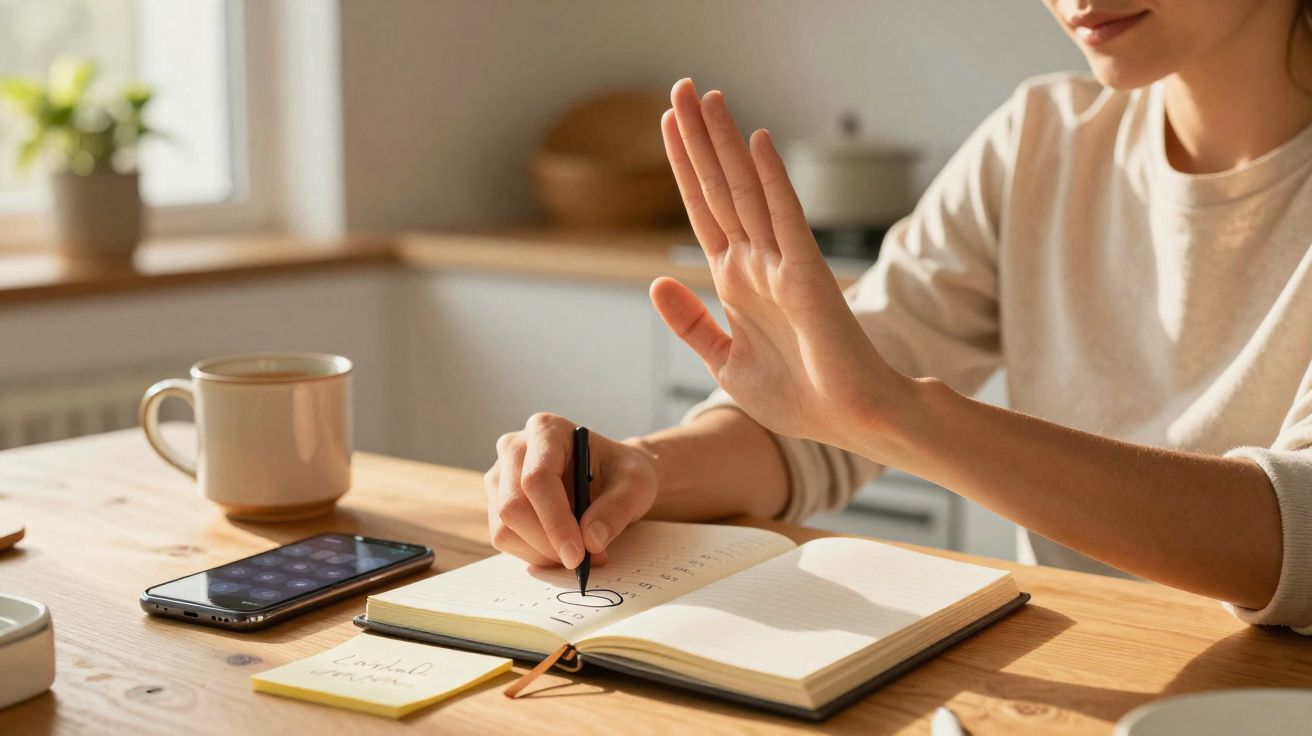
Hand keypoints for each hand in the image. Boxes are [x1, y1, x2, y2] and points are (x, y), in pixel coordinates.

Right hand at [484, 413, 656, 567]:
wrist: (610, 477)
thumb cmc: (621, 473)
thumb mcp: (637, 484)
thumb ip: (618, 508)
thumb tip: (591, 540)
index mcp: (547, 430)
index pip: (537, 478)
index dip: (555, 520)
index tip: (578, 555)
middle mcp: (514, 448)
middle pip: (513, 506)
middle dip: (547, 543)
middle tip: (583, 561)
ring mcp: (501, 476)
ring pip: (504, 529)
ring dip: (542, 553)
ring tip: (581, 554)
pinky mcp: (497, 503)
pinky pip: (506, 539)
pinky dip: (535, 555)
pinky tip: (563, 550)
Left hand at [651, 79, 911, 450]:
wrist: (851, 422)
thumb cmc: (798, 397)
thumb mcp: (725, 362)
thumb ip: (691, 323)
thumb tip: (655, 280)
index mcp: (735, 281)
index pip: (702, 210)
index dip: (683, 166)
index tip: (665, 123)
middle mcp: (757, 263)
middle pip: (719, 187)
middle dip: (697, 138)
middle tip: (679, 85)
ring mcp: (782, 264)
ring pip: (747, 191)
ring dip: (724, 143)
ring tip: (705, 98)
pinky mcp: (808, 275)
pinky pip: (785, 218)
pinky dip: (772, 179)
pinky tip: (756, 141)